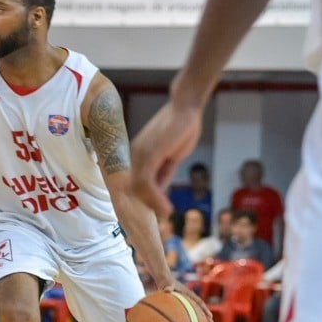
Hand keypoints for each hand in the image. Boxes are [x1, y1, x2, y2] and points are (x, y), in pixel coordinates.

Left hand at [130, 100, 202, 214]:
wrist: (186, 106)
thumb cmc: (182, 127)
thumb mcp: (172, 155)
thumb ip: (164, 171)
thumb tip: (159, 190)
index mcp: (139, 155)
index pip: (135, 182)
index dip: (144, 198)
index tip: (153, 211)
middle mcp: (135, 155)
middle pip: (134, 188)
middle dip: (147, 204)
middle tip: (161, 215)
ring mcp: (141, 154)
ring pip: (140, 188)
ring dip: (154, 203)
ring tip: (167, 212)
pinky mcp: (149, 154)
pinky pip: (147, 182)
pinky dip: (156, 197)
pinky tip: (167, 206)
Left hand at [164, 279, 216, 321]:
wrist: (163, 280)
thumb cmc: (165, 281)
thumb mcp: (166, 283)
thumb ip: (168, 286)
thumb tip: (166, 289)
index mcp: (188, 294)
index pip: (199, 302)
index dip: (205, 309)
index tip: (210, 316)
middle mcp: (190, 300)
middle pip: (202, 312)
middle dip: (209, 320)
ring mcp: (188, 305)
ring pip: (197, 316)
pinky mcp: (183, 309)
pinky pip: (189, 318)